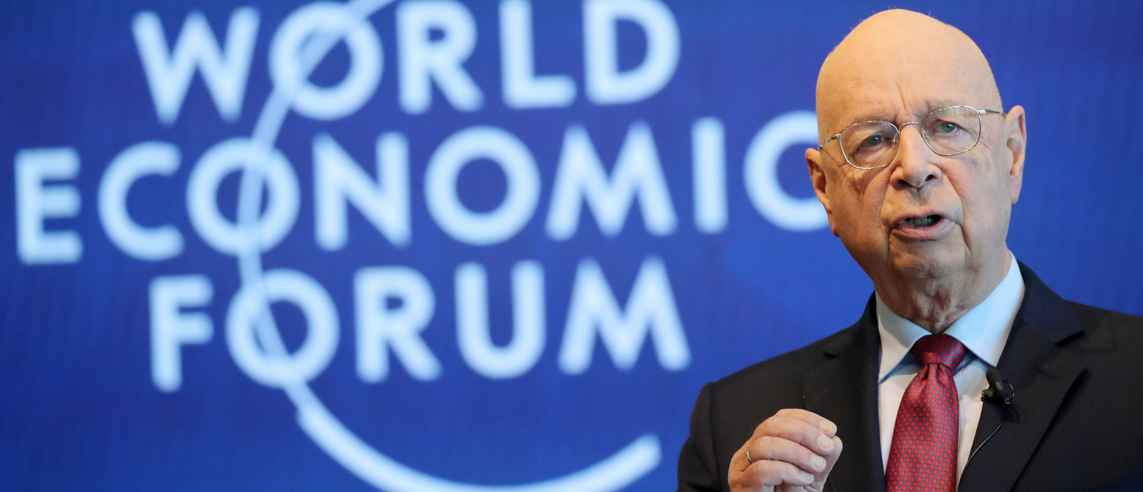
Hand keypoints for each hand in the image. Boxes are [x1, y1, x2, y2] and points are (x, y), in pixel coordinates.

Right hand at [728, 409, 842, 491]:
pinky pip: (762, 470)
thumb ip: (821, 458)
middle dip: (804, 432)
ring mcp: (741, 470)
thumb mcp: (810, 477)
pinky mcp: (742, 487)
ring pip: (764, 445)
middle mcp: (747, 453)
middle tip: (826, 447)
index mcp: (763, 445)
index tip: (830, 429)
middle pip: (770, 425)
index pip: (779, 418)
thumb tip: (833, 440)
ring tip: (816, 467)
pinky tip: (802, 479)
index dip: (806, 418)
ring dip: (798, 453)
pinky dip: (788, 471)